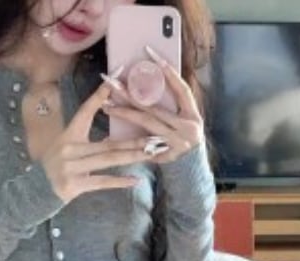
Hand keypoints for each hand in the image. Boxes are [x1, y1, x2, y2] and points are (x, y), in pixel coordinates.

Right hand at [38, 80, 148, 202]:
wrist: (37, 189)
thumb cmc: (54, 163)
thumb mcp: (65, 142)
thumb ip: (84, 132)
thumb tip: (110, 118)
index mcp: (69, 134)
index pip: (86, 111)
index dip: (99, 96)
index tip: (114, 81)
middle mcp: (71, 149)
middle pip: (108, 143)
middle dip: (134, 140)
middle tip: (154, 136)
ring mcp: (74, 168)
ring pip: (109, 160)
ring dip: (132, 157)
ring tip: (150, 154)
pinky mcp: (76, 185)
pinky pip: (102, 182)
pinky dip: (119, 182)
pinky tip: (135, 180)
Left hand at [106, 46, 205, 166]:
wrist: (191, 166)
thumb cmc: (185, 136)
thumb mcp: (186, 118)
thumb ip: (174, 102)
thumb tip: (156, 76)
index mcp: (193, 115)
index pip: (182, 90)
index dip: (169, 73)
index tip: (151, 54)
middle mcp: (187, 129)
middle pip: (155, 109)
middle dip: (132, 95)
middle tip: (113, 83)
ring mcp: (176, 144)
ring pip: (146, 125)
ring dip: (125, 113)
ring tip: (106, 106)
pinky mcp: (165, 157)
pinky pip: (143, 146)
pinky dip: (127, 140)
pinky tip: (109, 134)